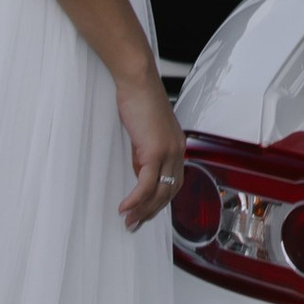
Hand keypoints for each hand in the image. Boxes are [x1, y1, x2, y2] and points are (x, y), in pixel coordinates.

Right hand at [117, 74, 188, 229]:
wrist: (138, 80)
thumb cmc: (138, 98)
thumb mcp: (144, 131)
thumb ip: (144, 152)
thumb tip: (138, 171)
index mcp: (176, 145)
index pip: (174, 181)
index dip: (161, 199)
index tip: (146, 211)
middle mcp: (177, 150)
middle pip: (169, 192)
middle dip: (152, 211)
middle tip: (136, 223)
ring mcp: (168, 152)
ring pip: (159, 192)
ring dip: (143, 210)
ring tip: (129, 221)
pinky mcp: (155, 151)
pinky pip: (146, 184)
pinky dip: (136, 199)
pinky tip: (125, 207)